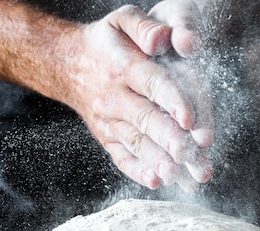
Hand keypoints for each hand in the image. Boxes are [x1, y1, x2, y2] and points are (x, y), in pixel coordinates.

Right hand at [59, 5, 212, 190]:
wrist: (68, 66)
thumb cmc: (105, 42)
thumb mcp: (121, 20)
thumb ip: (144, 26)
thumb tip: (162, 38)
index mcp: (123, 66)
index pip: (152, 84)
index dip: (172, 101)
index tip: (189, 119)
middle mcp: (114, 97)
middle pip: (145, 119)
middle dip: (169, 139)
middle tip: (191, 155)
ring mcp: (109, 121)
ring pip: (136, 143)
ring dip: (158, 161)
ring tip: (179, 175)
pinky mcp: (107, 138)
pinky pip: (121, 156)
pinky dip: (137, 171)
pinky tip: (156, 181)